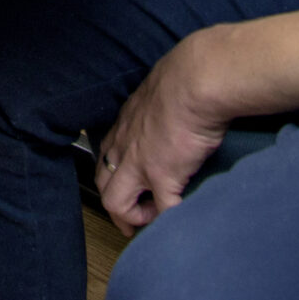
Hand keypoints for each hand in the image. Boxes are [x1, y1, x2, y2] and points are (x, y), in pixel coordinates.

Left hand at [94, 30, 233, 231]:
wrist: (196, 80)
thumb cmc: (184, 79)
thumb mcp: (159, 94)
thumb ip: (158, 110)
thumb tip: (175, 113)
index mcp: (123, 126)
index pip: (105, 158)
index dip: (114, 178)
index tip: (130, 188)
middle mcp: (123, 146)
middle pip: (102, 186)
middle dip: (116, 207)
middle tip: (134, 219)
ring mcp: (139, 163)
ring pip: (116, 203)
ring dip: (134, 216)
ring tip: (155, 219)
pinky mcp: (162, 175)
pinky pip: (162, 208)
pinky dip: (170, 218)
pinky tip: (181, 216)